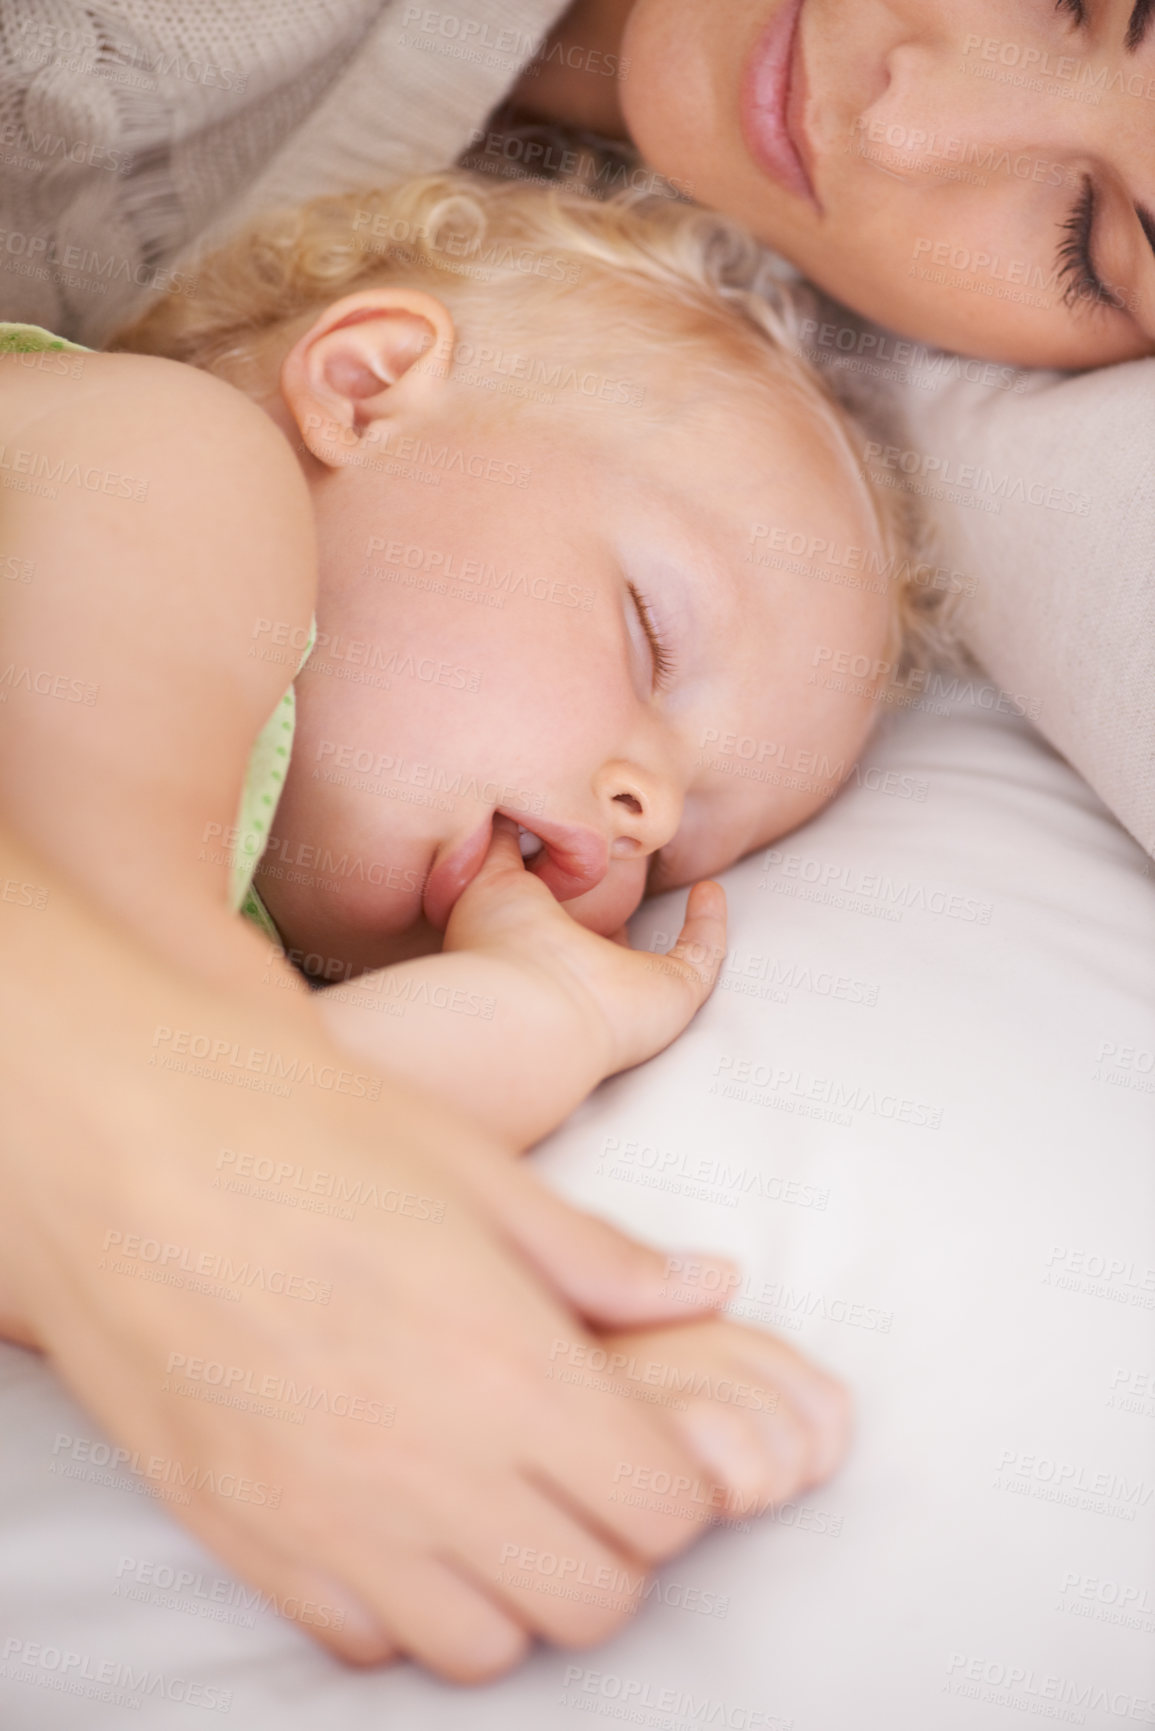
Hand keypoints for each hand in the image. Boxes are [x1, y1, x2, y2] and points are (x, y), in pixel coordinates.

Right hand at [0, 839, 775, 1682]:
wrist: (131, 1143)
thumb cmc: (308, 1135)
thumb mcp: (479, 1173)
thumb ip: (602, 1255)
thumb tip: (710, 1284)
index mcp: (510, 1368)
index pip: (663, 1508)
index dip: (676, 1478)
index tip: (646, 1438)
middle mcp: (430, 1468)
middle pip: (594, 1600)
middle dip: (613, 1545)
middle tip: (580, 1472)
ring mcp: (331, 1519)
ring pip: (485, 1647)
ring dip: (515, 1590)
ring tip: (493, 1502)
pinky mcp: (247, 1537)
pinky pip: (361, 1642)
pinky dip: (404, 1606)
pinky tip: (396, 1516)